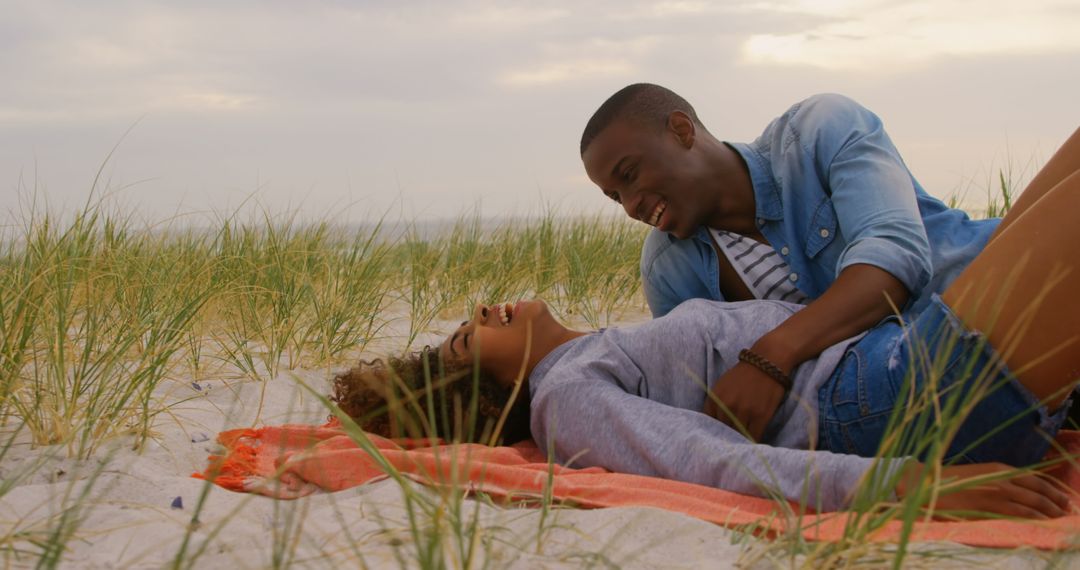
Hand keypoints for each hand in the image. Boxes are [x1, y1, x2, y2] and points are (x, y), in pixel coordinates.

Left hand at [703, 362, 786, 441]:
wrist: (768, 362)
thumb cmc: (744, 374)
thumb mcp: (722, 385)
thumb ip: (716, 403)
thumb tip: (713, 424)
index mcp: (714, 398)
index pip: (709, 423)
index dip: (715, 431)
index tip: (720, 436)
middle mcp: (726, 406)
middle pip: (724, 431)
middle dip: (728, 436)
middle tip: (732, 442)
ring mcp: (743, 411)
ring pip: (738, 435)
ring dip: (741, 440)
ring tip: (743, 444)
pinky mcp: (760, 416)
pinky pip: (753, 436)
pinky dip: (753, 441)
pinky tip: (754, 443)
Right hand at [896, 461, 1073, 518]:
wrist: (922, 485)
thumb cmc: (948, 480)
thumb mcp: (978, 474)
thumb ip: (998, 479)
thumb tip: (1019, 488)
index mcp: (999, 469)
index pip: (1036, 480)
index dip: (1054, 490)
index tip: (1065, 499)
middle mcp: (1001, 480)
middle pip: (1039, 493)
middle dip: (1057, 503)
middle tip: (1069, 511)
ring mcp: (995, 495)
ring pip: (1032, 505)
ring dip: (1049, 513)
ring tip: (1060, 519)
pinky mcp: (987, 509)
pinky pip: (1018, 515)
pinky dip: (1034, 520)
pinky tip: (1042, 524)